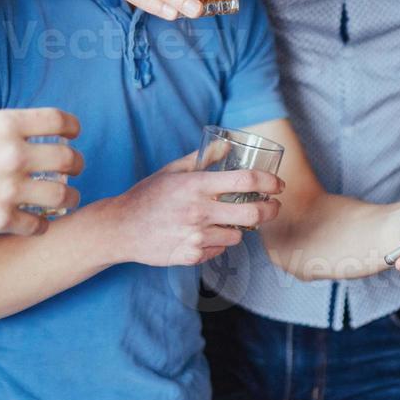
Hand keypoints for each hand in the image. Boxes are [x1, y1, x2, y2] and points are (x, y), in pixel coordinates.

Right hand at [0, 108, 82, 235]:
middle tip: (75, 168)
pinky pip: (38, 224)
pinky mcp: (1, 218)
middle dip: (77, 163)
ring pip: (63, 194)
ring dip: (70, 196)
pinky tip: (39, 223)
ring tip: (69, 197)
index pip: (58, 121)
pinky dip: (42, 225)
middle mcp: (14, 154)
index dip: (72, 127)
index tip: (73, 134)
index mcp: (5, 124)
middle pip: (68, 158)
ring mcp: (10, 188)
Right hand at [99, 168, 283, 267]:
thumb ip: (203, 158)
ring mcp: (196, 236)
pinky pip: (220, 249)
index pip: (246, 180)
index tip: (278, 185)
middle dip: (271, 210)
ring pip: (238, 234)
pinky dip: (219, 242)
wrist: (121, 228)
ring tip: (225, 220)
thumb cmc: (147, 196)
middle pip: (253, 213)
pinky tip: (205, 234)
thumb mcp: (172, 170)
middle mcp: (199, 211)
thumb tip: (228, 144)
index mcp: (196, 185)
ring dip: (239, 227)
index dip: (269, 182)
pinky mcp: (192, 255)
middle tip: (274, 207)